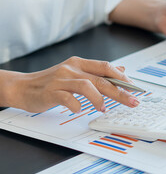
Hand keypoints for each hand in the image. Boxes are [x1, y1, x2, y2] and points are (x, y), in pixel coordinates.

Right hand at [3, 57, 138, 113]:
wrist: (23, 87)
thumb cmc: (52, 81)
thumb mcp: (77, 72)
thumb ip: (98, 72)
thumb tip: (122, 69)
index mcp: (80, 63)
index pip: (106, 67)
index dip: (123, 78)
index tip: (135, 89)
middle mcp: (72, 68)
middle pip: (101, 79)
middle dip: (120, 92)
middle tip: (132, 101)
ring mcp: (61, 80)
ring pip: (87, 86)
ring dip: (99, 99)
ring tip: (103, 108)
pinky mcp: (51, 92)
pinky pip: (67, 98)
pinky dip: (76, 105)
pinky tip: (80, 110)